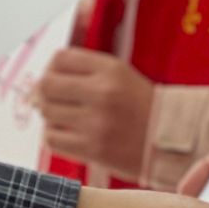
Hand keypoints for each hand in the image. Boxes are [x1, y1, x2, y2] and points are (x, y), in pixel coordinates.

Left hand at [35, 49, 155, 177]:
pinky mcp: (92, 149)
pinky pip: (52, 139)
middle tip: (50, 99)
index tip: (55, 77)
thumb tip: (39, 84)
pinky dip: (53, 135)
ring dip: (50, 114)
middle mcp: (102, 92)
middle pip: (47, 84)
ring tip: (65, 117)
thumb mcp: (120, 75)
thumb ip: (84, 70)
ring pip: (47, 111)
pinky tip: (67, 134)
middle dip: (43, 92)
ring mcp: (96, 122)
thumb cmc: (140, 106)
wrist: (169, 140)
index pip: (60, 58)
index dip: (51, 67)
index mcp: (111, 69)